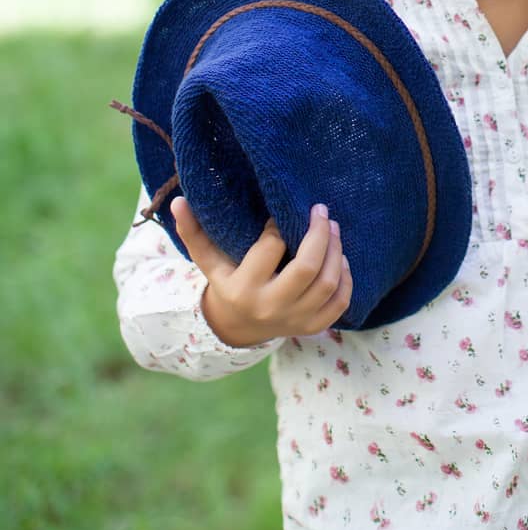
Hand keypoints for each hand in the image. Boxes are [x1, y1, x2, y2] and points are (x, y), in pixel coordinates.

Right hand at [171, 198, 352, 346]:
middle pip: (307, 267)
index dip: (278, 225)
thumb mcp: (208, 261)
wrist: (237, 328)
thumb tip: (179, 201)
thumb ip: (193, 232)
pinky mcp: (312, 327)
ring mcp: (294, 320)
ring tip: (333, 228)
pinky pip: (340, 303)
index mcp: (244, 288)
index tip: (280, 213)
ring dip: (336, 251)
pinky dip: (346, 279)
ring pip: (328, 283)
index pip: (270, 248)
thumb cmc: (226, 283)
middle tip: (322, 211)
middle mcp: (271, 306)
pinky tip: (341, 259)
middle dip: (320, 234)